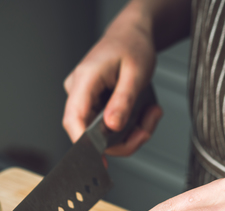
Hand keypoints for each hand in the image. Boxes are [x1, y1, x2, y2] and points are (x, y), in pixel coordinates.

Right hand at [62, 4, 162, 155]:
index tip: (99, 162)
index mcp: (84, 80)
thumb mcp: (136, 73)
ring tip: (151, 114)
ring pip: (103, 134)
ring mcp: (84, 100)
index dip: (84, 144)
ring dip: (131, 133)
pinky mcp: (93, 106)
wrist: (132, 34)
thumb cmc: (133, 46)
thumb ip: (123, 100)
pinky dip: (130, 127)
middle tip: (148, 127)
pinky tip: (145, 112)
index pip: (74, 119)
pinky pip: (109, 128)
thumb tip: (111, 127)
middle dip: (124, 139)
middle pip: (90, 133)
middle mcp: (78, 92)